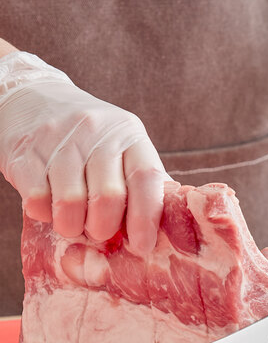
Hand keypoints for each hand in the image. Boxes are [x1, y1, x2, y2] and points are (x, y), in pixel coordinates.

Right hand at [0, 52, 171, 253]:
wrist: (34, 97)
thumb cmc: (91, 137)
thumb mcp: (125, 146)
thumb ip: (144, 181)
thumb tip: (168, 226)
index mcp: (129, 133)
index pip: (145, 178)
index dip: (146, 218)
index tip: (143, 245)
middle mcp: (96, 132)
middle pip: (108, 197)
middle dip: (105, 228)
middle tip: (100, 232)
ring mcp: (58, 139)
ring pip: (71, 203)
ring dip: (73, 226)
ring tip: (74, 224)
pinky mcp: (25, 151)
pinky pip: (38, 200)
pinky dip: (45, 215)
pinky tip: (51, 207)